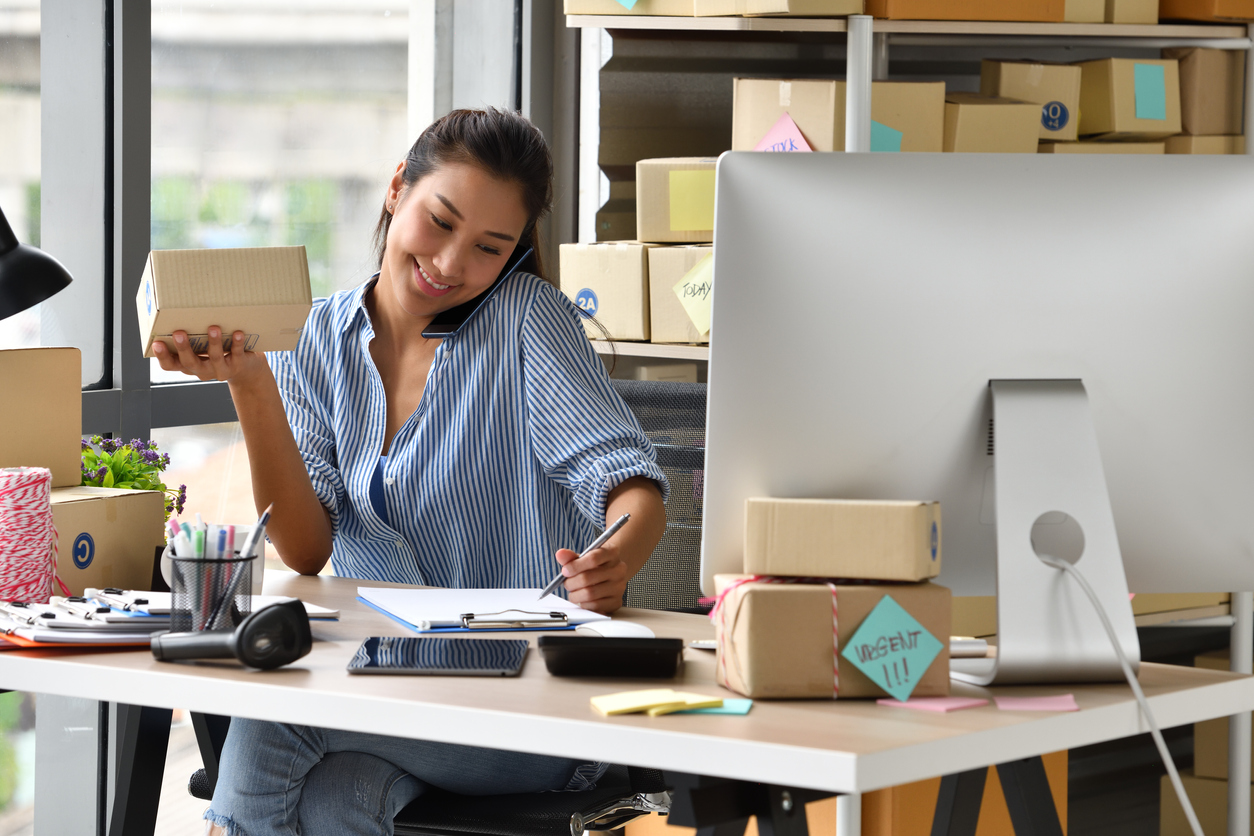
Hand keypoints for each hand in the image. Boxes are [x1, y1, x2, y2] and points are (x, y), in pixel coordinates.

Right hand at [152, 327, 267, 384]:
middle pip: (189, 362)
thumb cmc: (217, 353)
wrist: (245, 370)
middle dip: (183, 348)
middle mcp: (202, 370)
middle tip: (178, 333)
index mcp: (188, 365)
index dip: (163, 356)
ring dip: (213, 343)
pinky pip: (237, 354)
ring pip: (215, 358)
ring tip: (213, 328)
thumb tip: (180, 308)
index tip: (157, 343)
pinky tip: (238, 333)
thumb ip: (191, 336)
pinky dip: (237, 343)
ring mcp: (221, 370)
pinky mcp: (238, 365)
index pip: (170, 365)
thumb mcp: (200, 347)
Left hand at [555, 541, 627, 614]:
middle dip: (571, 583)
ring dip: (575, 595)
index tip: (565, 571)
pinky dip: (584, 604)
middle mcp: (619, 570)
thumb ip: (571, 557)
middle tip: (567, 584)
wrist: (611, 575)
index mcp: (611, 553)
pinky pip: (595, 606)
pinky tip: (583, 599)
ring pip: (590, 593)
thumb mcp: (583, 557)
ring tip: (574, 592)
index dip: (575, 566)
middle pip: (588, 578)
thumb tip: (560, 554)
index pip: (593, 558)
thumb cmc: (595, 566)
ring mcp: (619, 586)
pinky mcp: (616, 601)